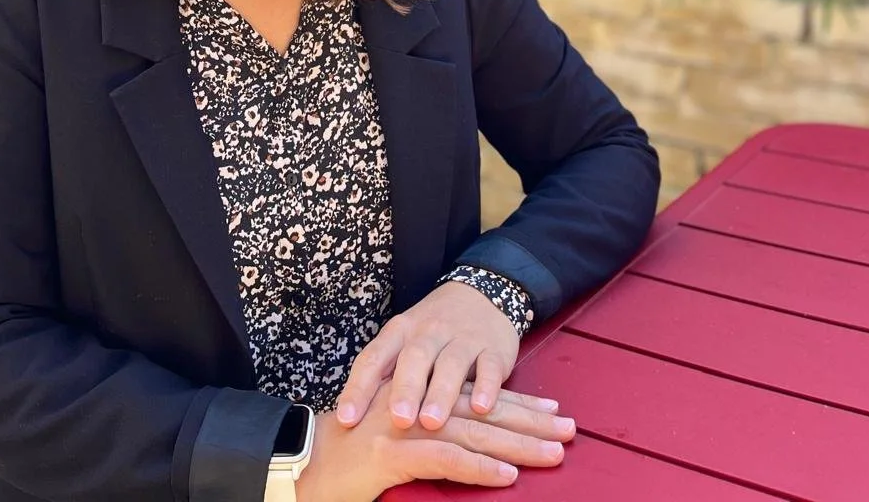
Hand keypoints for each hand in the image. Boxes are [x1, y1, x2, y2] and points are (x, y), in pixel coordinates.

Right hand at [296, 384, 574, 501]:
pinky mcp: (390, 453)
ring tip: (553, 454)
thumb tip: (472, 440)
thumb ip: (429, 434)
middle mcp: (413, 400)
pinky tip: (507, 477)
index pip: (476, 395)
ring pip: (471, 431)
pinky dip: (478, 468)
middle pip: (482, 409)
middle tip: (569, 431)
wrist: (300, 462)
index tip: (553, 410)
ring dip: (517, 444)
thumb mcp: (393, 437)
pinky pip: (444, 459)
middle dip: (530, 421)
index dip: (517, 402)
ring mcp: (401, 425)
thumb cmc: (345, 457)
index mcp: (416, 392)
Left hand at [336, 280, 527, 432]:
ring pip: (450, 363)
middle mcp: (429, 332)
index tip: (346, 420)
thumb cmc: (432, 331)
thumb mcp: (404, 341)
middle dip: (405, 390)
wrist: (481, 295)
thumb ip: (385, 375)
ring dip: (441, 393)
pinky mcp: (493, 349)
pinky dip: (486, 386)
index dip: (359, 388)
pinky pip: (489, 367)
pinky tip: (480, 407)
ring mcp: (463, 339)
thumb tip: (352, 421)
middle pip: (414, 358)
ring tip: (432, 422)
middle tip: (398, 420)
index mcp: (400, 331)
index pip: (374, 358)